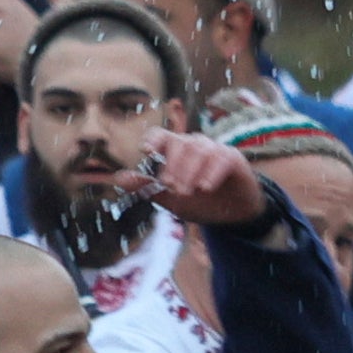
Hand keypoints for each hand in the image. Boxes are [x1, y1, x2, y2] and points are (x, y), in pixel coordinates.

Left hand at [138, 126, 268, 232]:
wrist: (233, 216)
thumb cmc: (200, 203)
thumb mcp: (170, 200)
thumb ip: (147, 188)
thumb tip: (119, 177)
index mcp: (176, 152)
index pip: (161, 136)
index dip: (152, 139)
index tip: (146, 151)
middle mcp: (194, 146)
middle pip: (179, 143)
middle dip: (172, 166)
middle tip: (172, 188)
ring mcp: (214, 150)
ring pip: (198, 150)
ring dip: (190, 171)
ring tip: (186, 192)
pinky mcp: (232, 158)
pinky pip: (220, 158)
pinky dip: (211, 172)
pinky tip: (205, 187)